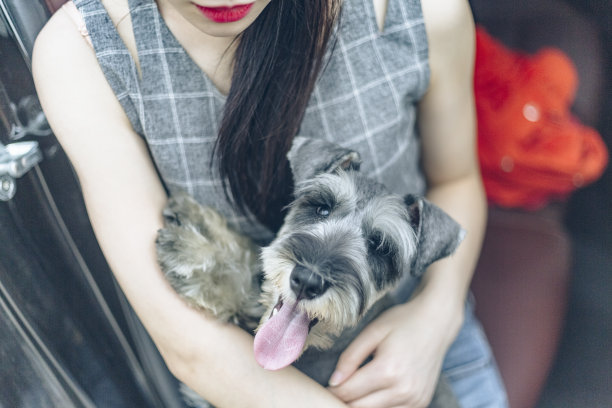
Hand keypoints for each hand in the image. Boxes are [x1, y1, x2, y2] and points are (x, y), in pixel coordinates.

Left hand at [328, 295, 461, 407]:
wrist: (437, 323)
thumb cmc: (403, 322)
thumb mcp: (373, 331)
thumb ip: (351, 356)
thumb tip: (334, 381)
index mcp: (388, 370)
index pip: (348, 392)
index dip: (331, 391)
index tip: (324, 386)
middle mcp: (403, 390)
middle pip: (359, 407)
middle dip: (343, 400)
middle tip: (337, 388)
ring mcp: (414, 399)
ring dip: (360, 405)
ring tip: (354, 390)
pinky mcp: (421, 403)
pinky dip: (379, 407)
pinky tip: (372, 395)